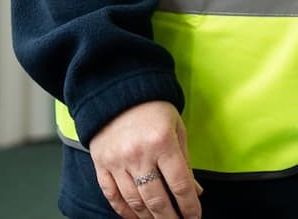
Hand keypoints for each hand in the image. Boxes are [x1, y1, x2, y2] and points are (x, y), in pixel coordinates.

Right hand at [88, 101, 202, 218]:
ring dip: (149, 218)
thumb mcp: (177, 129)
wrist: (118, 90)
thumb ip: (185, 161)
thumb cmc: (153, 108)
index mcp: (162, 143)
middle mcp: (139, 154)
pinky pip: (112, 195)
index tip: (194, 216)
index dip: (189, 205)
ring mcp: (117, 161)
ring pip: (135, 201)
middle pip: (157, 199)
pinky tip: (135, 217)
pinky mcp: (101, 164)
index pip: (180, 184)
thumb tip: (196, 192)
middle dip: (170, 218)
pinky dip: (124, 211)